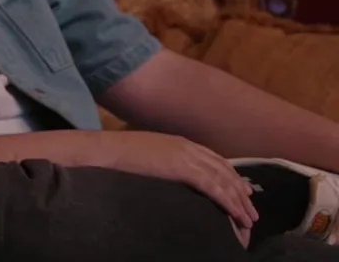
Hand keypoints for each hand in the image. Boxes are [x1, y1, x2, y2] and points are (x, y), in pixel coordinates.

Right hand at [97, 131, 258, 229]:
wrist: (109, 150)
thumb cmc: (120, 152)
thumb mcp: (148, 153)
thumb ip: (164, 159)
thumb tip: (169, 170)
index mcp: (180, 142)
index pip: (214, 159)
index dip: (231, 175)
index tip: (242, 190)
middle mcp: (188, 147)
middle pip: (224, 170)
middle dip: (240, 191)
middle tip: (251, 210)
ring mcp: (187, 156)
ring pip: (223, 180)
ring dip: (239, 201)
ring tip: (248, 219)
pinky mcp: (183, 169)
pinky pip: (213, 188)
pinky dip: (228, 202)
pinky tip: (236, 214)